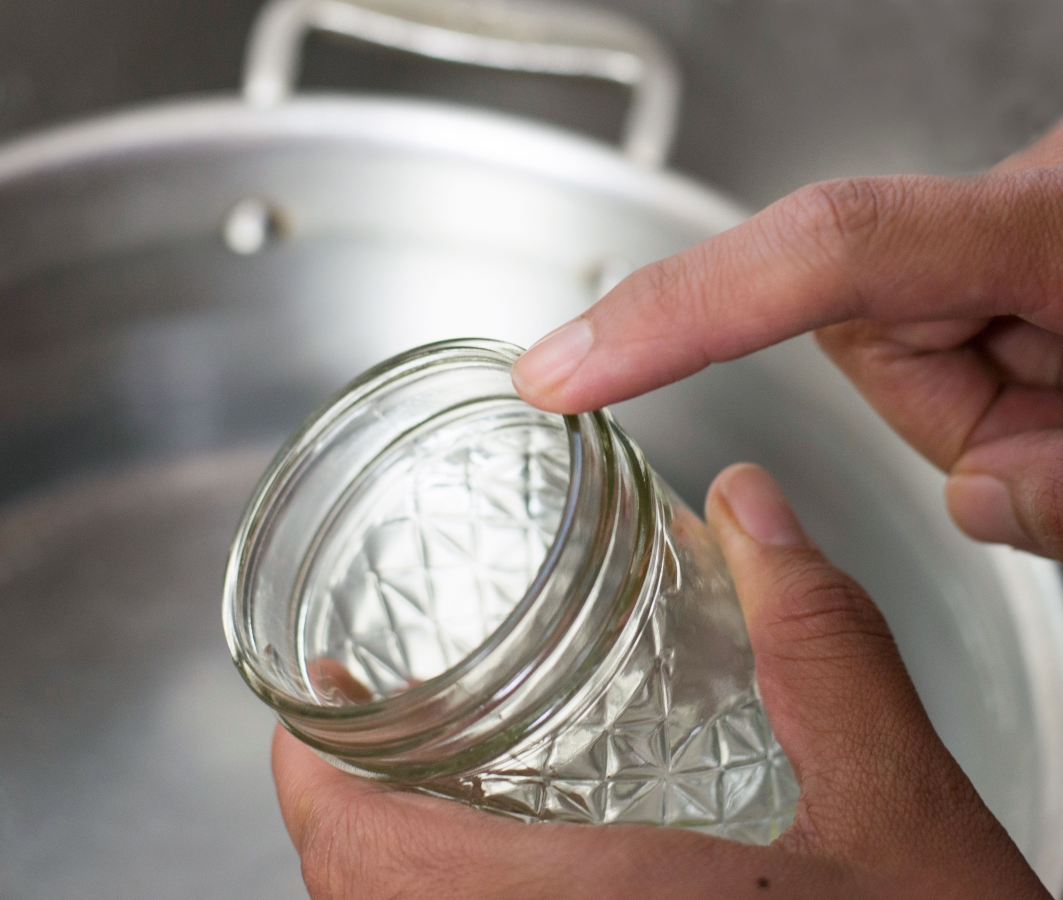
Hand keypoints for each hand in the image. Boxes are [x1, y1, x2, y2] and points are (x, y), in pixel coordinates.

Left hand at [273, 465, 1049, 898]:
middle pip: (353, 896)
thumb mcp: (897, 808)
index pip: (361, 853)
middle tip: (369, 721)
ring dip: (384, 859)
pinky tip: (503, 860)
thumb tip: (754, 510)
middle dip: (346, 805)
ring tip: (420, 780)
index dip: (312, 768)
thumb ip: (818, 645)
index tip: (320, 689)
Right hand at [512, 120, 1062, 558]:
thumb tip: (982, 492)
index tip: (560, 372)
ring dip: (980, 411)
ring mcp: (1000, 221)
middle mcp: (1011, 206)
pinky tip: (1061, 387)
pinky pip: (935, 339)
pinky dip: (987, 394)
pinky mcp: (995, 243)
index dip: (676, 310)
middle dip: (944, 408)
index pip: (824, 255)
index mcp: (1060, 227)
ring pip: (898, 348)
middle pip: (861, 322)